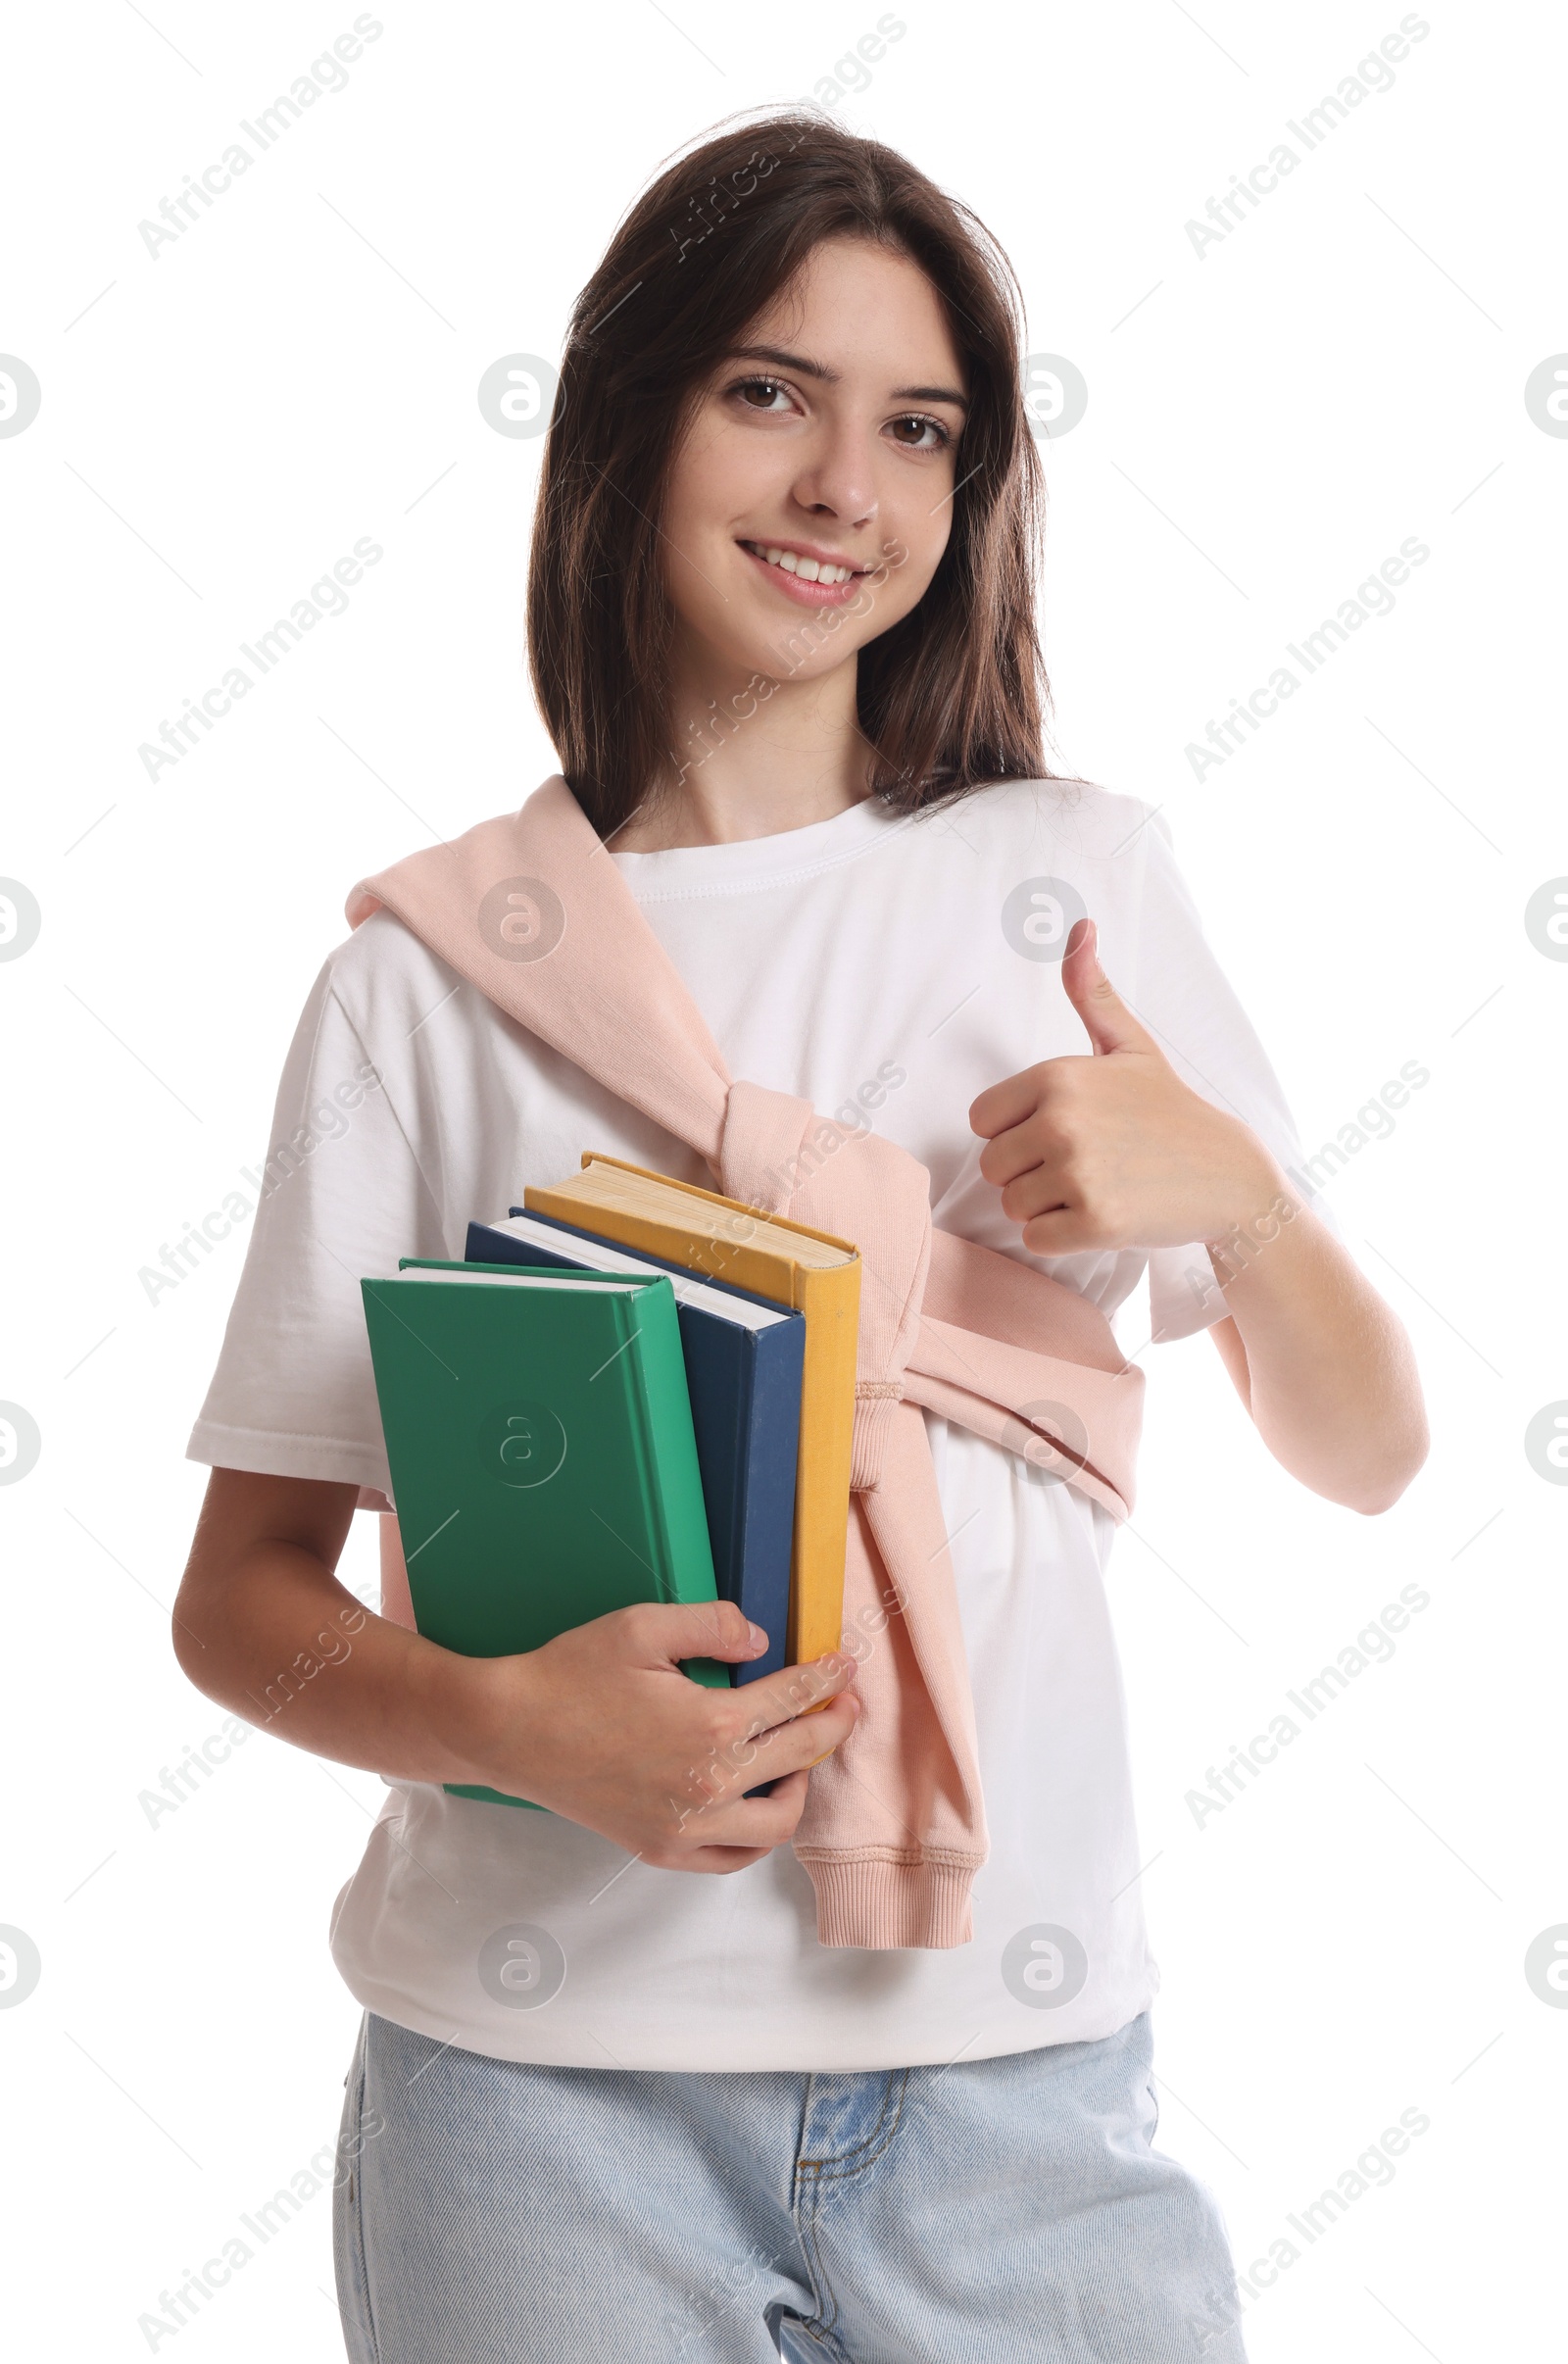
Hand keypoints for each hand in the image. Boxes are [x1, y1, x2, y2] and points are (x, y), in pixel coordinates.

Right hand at [442, 1599, 859, 1871]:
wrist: (509, 1729)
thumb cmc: (570, 1674)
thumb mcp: (642, 1627)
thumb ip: (712, 1624)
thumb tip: (760, 1641)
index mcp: (711, 1726)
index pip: (793, 1700)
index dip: (827, 1679)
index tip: (845, 1666)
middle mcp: (709, 1786)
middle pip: (800, 1757)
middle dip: (832, 1725)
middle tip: (844, 1704)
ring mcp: (685, 1828)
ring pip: (777, 1822)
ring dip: (801, 1785)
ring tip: (798, 1755)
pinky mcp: (660, 1849)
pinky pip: (732, 1858)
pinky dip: (757, 1835)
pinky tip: (757, 1803)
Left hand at [968, 916, 1285, 1255]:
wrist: (1229, 1175)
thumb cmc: (1169, 1110)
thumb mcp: (1130, 1046)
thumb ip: (1092, 992)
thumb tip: (1079, 925)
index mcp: (1057, 1076)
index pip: (982, 1121)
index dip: (1016, 1131)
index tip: (1062, 1131)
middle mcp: (1062, 1121)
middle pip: (993, 1168)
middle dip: (1029, 1173)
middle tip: (1084, 1165)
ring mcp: (1078, 1173)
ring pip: (1012, 1206)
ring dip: (1047, 1207)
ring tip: (1097, 1187)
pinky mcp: (1094, 1222)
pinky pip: (1036, 1239)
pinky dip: (1063, 1237)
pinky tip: (1103, 1216)